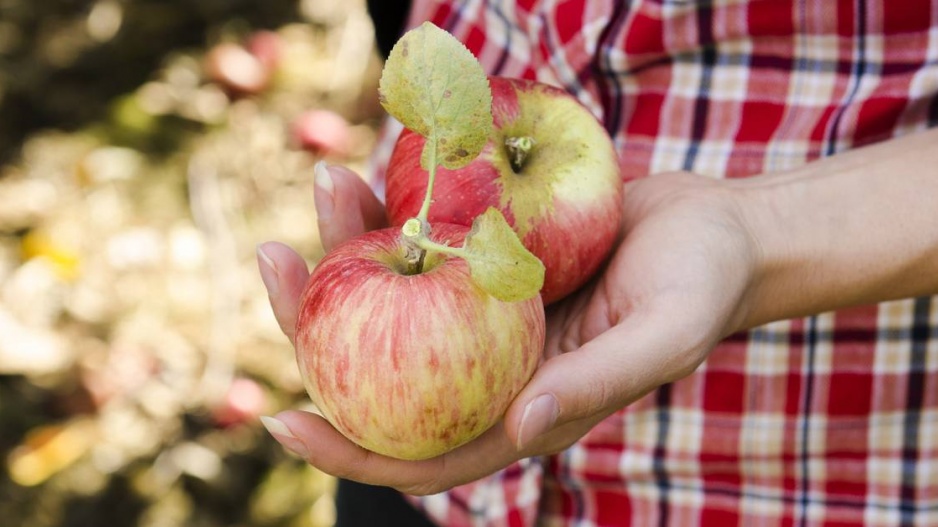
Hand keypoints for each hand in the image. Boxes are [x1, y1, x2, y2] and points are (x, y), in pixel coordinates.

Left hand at [257, 163, 761, 494]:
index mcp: (521, 408)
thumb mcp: (663, 336)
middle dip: (312, 324)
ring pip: (391, 297)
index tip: (284, 418)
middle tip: (273, 259)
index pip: (420, 454)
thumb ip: (594, 384)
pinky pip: (424, 244)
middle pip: (380, 369)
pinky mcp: (490, 262)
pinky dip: (392, 212)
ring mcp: (483, 314)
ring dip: (343, 248)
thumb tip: (518, 430)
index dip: (349, 449)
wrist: (720, 227)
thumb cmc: (702, 286)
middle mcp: (488, 368)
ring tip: (326, 179)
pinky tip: (370, 170)